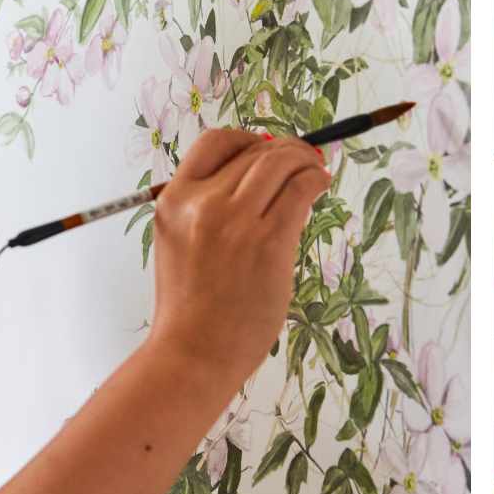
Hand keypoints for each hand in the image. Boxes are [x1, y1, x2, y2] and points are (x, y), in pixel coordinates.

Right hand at [145, 129, 327, 393]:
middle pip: (254, 152)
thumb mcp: (181, 242)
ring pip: (280, 163)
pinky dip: (314, 179)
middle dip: (284, 150)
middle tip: (302, 159)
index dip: (247, 140)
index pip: (214, 143)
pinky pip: (299, 190)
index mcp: (174, 200)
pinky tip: (320, 184)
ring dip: (304, 160)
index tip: (265, 150)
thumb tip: (257, 176)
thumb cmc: (192, 307)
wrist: (193, 353)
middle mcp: (202, 203)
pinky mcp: (267, 242)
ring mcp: (235, 221)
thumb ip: (206, 208)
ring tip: (316, 170)